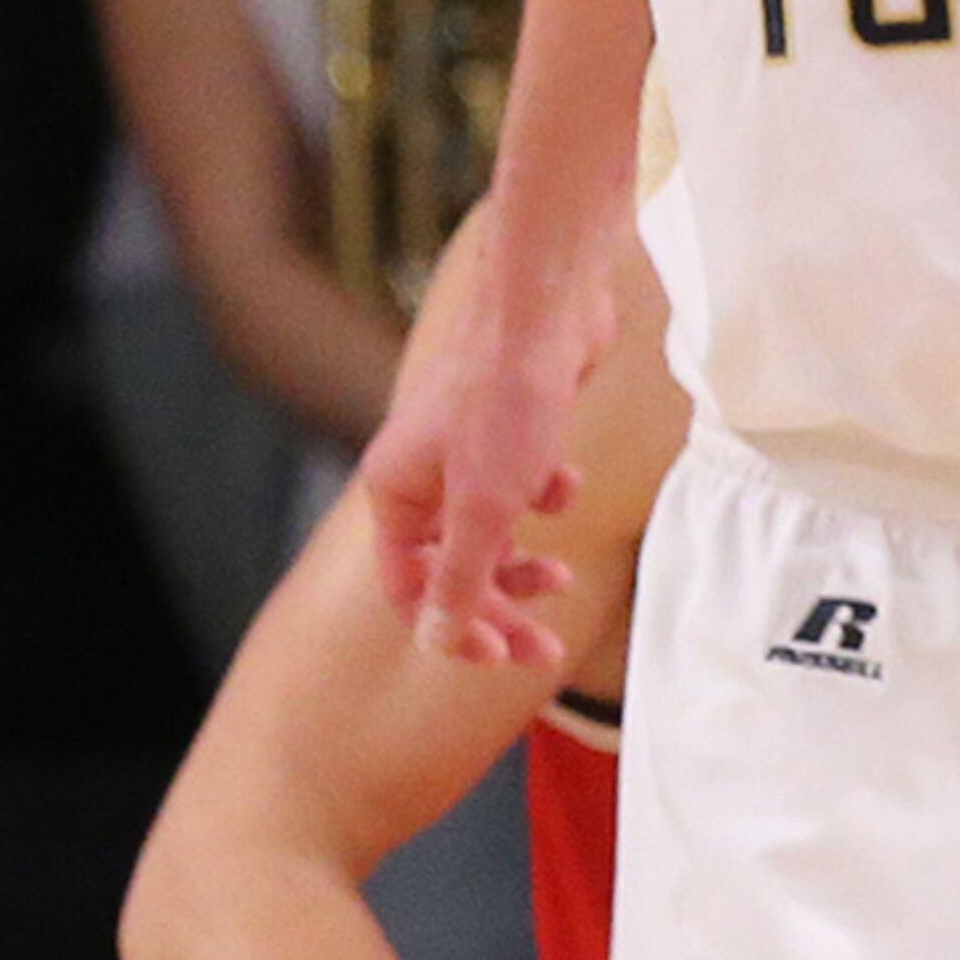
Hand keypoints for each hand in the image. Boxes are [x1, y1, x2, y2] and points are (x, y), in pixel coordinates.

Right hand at [359, 255, 608, 668]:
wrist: (549, 303)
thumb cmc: (507, 398)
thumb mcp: (483, 508)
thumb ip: (459, 580)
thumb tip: (436, 642)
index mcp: (394, 492)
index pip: (409, 588)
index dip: (453, 628)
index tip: (500, 655)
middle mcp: (421, 471)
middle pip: (455, 567)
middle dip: (501, 608)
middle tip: (548, 650)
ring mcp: (466, 446)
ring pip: (490, 529)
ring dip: (525, 560)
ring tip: (564, 578)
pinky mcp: (511, 423)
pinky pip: (521, 483)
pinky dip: (545, 494)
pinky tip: (566, 483)